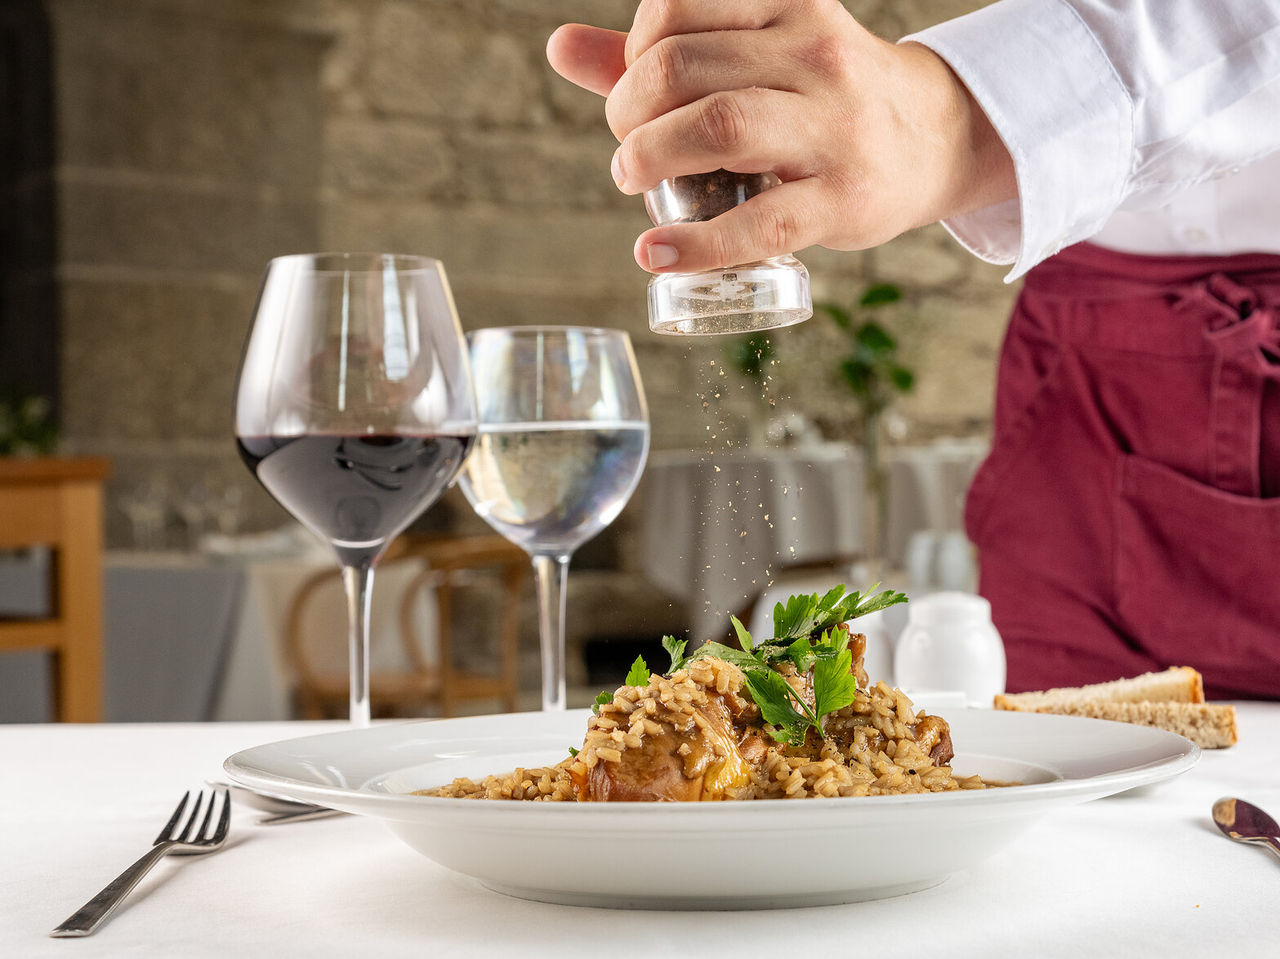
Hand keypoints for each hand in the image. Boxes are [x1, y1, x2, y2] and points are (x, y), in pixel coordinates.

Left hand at [547, 0, 1014, 272]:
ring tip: (633, 178)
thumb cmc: (821, 97)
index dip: (634, 51)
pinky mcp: (842, 200)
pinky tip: (656, 255)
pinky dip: (696, 245)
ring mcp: (833, 129)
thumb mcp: (756, 54)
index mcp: (788, 6)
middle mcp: (814, 55)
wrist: (931, 140)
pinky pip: (759, 223)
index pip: (679, 7)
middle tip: (628, 144)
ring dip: (649, 156)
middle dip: (628, 109)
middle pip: (684, 67)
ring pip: (718, 127)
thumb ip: (664, 53)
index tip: (635, 89)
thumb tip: (560, 47)